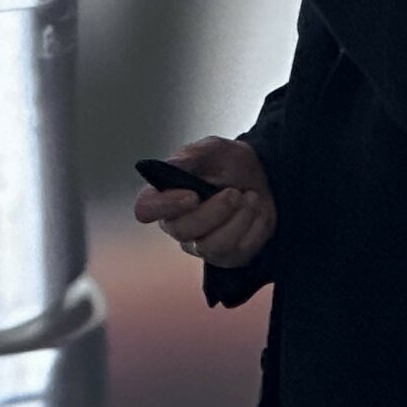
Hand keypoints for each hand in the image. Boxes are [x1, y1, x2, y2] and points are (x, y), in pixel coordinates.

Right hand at [133, 136, 275, 269]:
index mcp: (166, 196)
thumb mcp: (212, 149)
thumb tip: (170, 164)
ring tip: (250, 197)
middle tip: (234, 192)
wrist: (261, 176)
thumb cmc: (229, 162)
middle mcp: (178, 225)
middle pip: (182, 230)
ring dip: (237, 219)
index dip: (164, 206)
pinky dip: (254, 227)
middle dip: (214, 211)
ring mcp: (202, 245)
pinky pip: (238, 252)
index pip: (145, 208)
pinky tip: (256, 211)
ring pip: (212, 246)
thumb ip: (191, 156)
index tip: (192, 195)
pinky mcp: (228, 257)